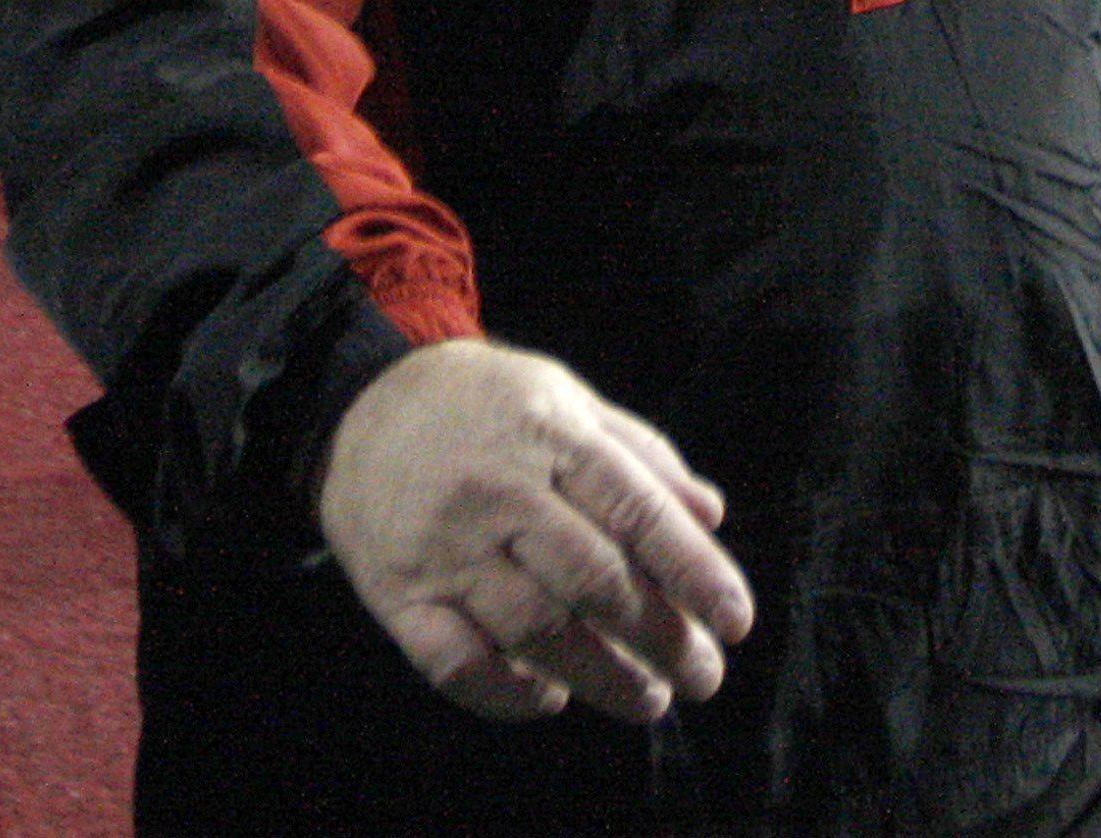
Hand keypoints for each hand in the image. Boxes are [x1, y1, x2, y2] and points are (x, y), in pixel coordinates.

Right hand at [318, 338, 753, 725]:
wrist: (364, 402)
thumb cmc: (490, 402)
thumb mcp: (570, 400)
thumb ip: (642, 457)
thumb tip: (711, 513)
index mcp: (552, 435)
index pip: (637, 510)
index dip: (693, 569)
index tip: (736, 619)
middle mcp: (500, 490)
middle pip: (592, 579)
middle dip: (659, 637)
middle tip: (703, 675)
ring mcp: (444, 547)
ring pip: (532, 629)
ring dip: (599, 675)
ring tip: (648, 699)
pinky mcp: (398, 594)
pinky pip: (454, 662)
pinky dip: (507, 694)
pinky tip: (551, 699)